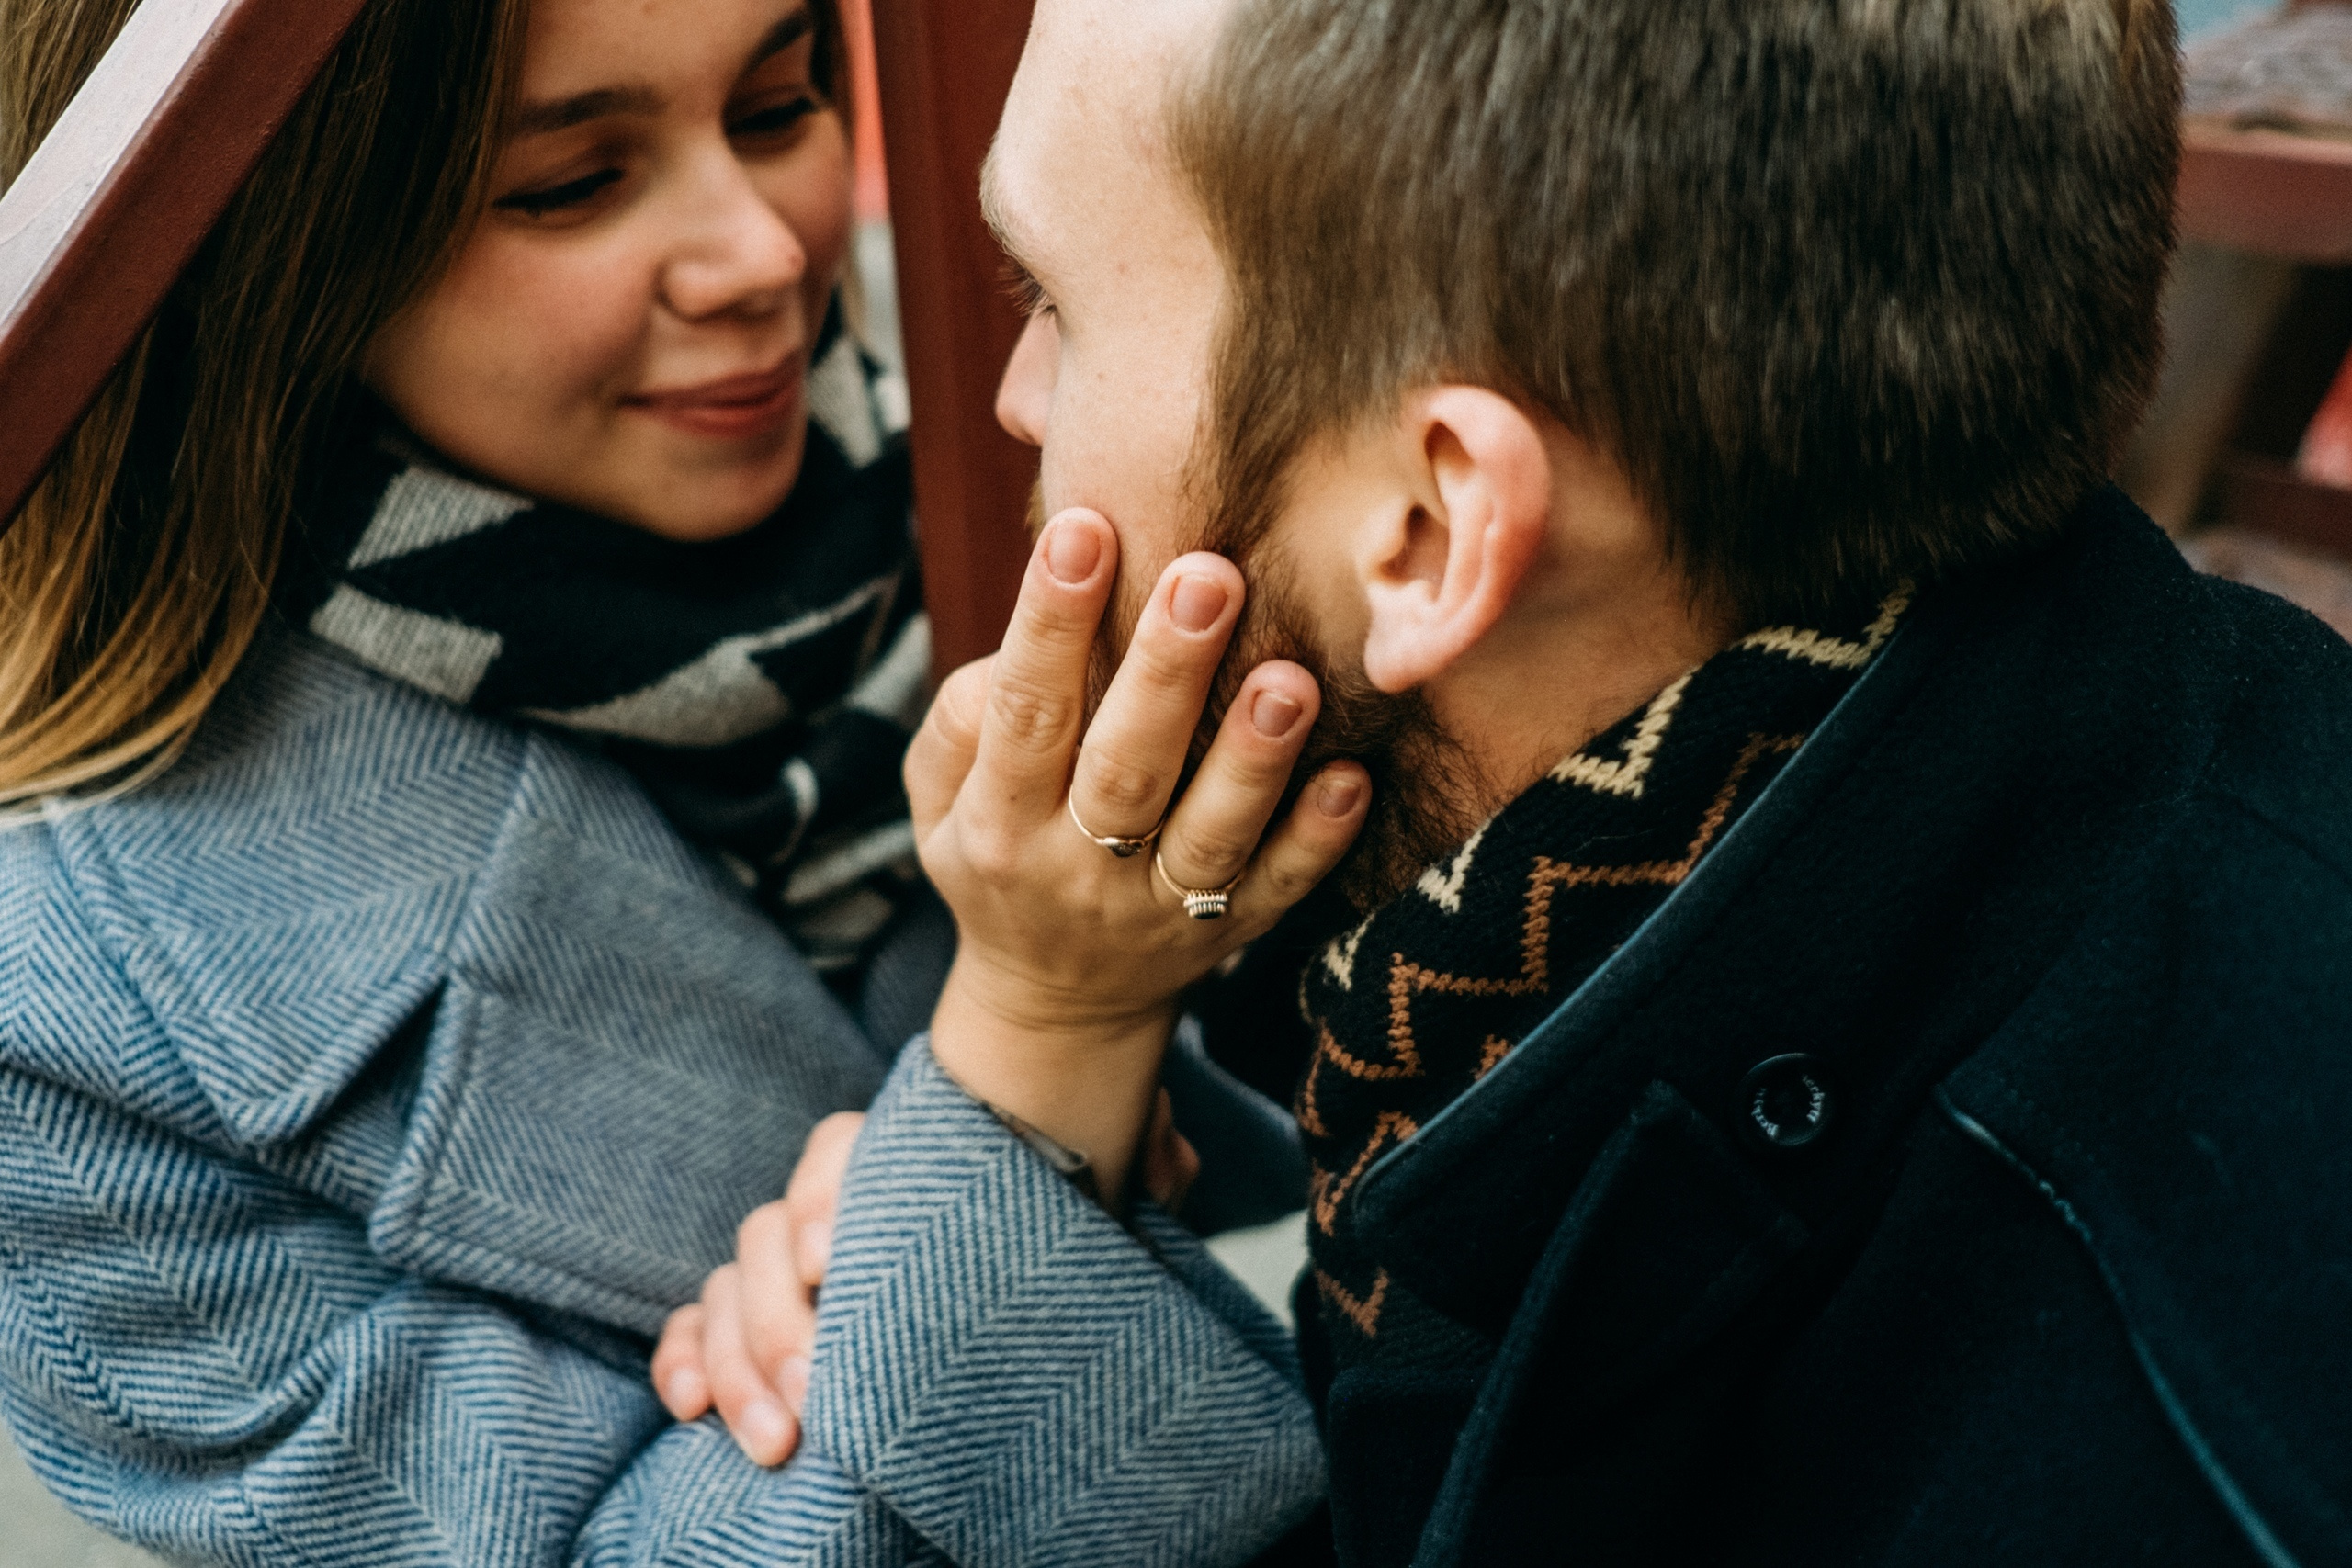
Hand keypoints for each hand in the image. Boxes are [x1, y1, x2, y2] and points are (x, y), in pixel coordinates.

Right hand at [649, 1096, 1201, 1466]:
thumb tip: (1166, 1147)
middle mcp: (834, 1208)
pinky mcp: (755, 1330)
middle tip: (820, 1393)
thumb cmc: (1064, 1233)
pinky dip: (686, 1363)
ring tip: (779, 1441)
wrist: (1032, 1308)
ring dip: (738, 1364)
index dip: (829, 1197)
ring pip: (730, 1291)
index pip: (840, 1152)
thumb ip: (1134, 1166)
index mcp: (903, 1163)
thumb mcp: (1110, 1201)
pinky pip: (697, 1330)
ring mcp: (787, 1271)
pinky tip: (691, 1410)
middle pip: (770, 1237)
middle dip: (783, 1321)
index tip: (836, 1258)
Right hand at [908, 509, 1368, 1202]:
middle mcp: (1078, 869)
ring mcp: (1163, 907)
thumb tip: (1012, 650)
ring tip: (1291, 677)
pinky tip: (1353, 774)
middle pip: (1125, 769)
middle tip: (1208, 576)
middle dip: (1166, 671)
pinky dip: (1319, 837)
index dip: (1049, 623)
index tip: (1083, 527)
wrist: (1057, 1005)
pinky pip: (1282, 888)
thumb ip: (959, 726)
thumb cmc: (1000, 856)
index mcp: (998, 823)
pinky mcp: (1234, 931)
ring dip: (1254, 757)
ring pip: (1212, 834)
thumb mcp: (940, 804)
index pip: (1023, 714)